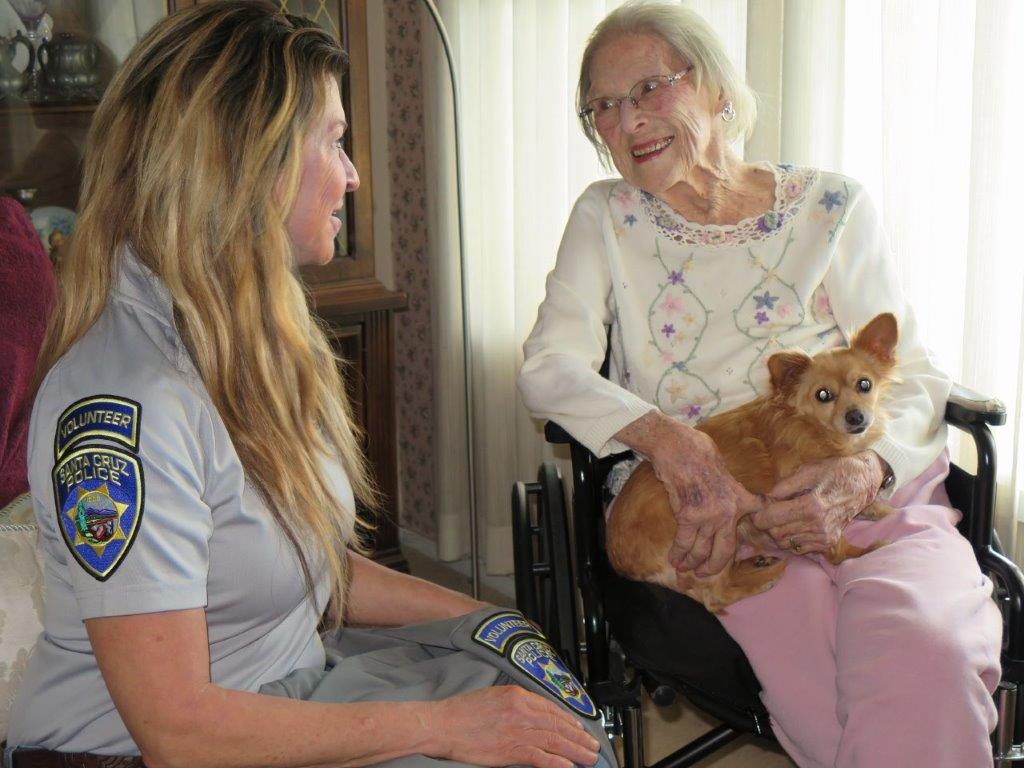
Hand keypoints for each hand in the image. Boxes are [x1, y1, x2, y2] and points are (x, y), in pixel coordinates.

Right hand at [428, 686, 599, 767]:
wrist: (441, 724)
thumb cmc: (461, 712)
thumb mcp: (493, 697)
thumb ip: (515, 704)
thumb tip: (534, 714)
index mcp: (517, 695)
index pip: (551, 708)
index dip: (570, 720)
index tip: (580, 728)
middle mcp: (521, 710)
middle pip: (558, 725)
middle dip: (579, 737)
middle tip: (593, 746)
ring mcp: (517, 731)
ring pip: (555, 741)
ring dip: (575, 751)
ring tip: (588, 758)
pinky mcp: (510, 750)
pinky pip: (540, 757)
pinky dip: (557, 763)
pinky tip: (569, 767)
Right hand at [617, 411, 760, 575]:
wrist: (678, 446)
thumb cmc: (699, 452)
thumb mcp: (726, 471)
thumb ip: (731, 490)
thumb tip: (731, 499)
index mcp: (740, 500)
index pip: (743, 531)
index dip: (737, 546)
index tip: (729, 559)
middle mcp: (728, 512)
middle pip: (723, 551)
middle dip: (711, 567)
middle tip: (702, 574)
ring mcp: (709, 515)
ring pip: (701, 550)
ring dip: (690, 562)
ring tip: (683, 568)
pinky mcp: (689, 516)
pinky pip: (683, 542)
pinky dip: (677, 552)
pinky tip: (674, 559)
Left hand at [751, 451, 883, 553]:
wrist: (863, 483)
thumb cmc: (835, 472)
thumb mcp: (808, 470)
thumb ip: (783, 486)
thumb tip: (763, 498)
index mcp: (811, 505)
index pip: (771, 518)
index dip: (758, 514)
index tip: (756, 509)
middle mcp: (818, 525)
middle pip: (776, 533)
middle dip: (766, 524)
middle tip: (767, 512)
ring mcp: (824, 536)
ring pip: (785, 542)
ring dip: (777, 532)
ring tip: (780, 517)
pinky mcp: (828, 542)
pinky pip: (798, 548)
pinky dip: (791, 539)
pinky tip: (794, 525)